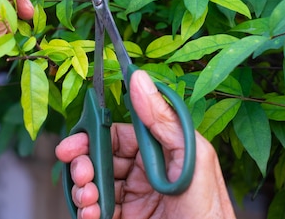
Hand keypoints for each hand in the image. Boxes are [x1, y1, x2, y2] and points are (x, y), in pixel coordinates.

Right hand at [55, 70, 235, 218]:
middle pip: (101, 158)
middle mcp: (145, 174)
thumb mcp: (191, 157)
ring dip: (81, 187)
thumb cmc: (209, 211)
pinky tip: (89, 213)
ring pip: (94, 184)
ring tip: (86, 196)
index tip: (76, 138)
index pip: (119, 134)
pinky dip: (85, 211)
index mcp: (162, 152)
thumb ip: (163, 119)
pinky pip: (95, 211)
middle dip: (83, 161)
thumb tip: (139, 79)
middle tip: (79, 170)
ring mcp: (134, 200)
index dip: (95, 134)